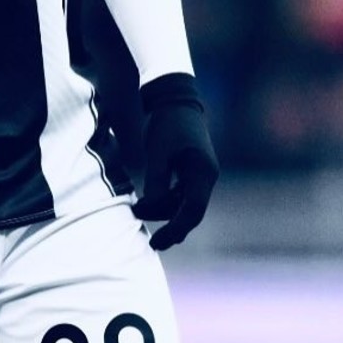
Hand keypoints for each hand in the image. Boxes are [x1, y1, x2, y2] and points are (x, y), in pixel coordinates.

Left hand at [132, 74, 218, 250]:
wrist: (174, 99)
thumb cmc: (167, 123)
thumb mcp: (158, 152)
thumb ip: (156, 181)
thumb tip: (152, 208)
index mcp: (204, 172)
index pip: (192, 211)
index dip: (175, 229)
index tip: (157, 243)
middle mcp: (206, 176)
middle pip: (190, 212)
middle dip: (170, 227)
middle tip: (151, 243)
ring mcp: (200, 174)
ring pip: (183, 204)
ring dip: (162, 211)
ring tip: (136, 210)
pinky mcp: (190, 171)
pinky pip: (179, 194)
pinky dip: (165, 201)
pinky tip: (146, 204)